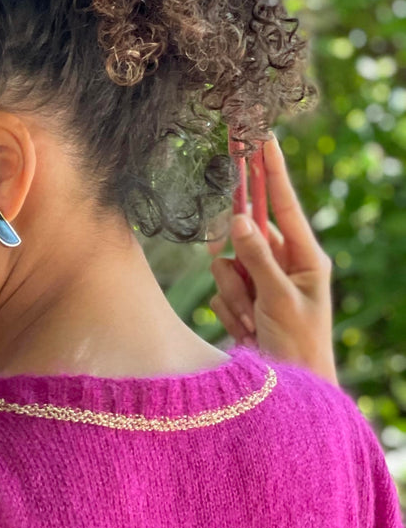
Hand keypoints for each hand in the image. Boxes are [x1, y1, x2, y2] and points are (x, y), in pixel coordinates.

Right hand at [206, 136, 338, 386]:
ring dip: (234, 298)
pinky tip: (248, 332)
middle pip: (245, 239)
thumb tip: (238, 220)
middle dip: (241, 269)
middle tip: (250, 293)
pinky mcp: (244, 300)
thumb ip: (257, 258)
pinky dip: (229, 312)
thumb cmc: (298, 343)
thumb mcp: (279, 298)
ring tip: (254, 323)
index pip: (284, 205)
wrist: (290, 388)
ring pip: (226, 267)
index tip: (262, 140)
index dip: (271, 172)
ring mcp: (262, 283)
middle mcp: (284, 265)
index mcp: (306, 257)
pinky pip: (220, 291)